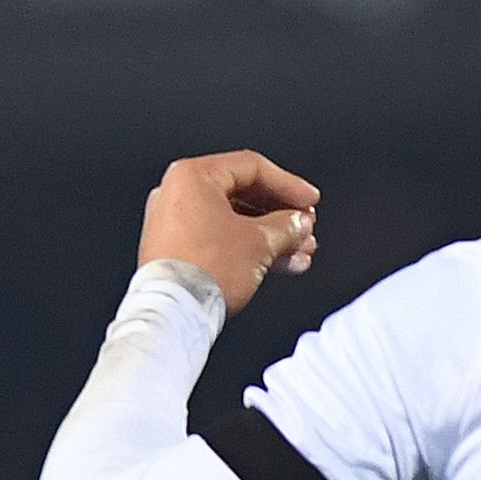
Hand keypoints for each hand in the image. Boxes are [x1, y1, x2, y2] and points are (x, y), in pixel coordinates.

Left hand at [139, 151, 322, 314]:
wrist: (174, 312)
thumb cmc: (204, 270)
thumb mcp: (260, 242)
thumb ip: (287, 225)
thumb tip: (297, 223)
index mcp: (192, 177)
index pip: (251, 167)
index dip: (288, 184)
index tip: (309, 200)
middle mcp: (176, 194)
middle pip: (243, 195)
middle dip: (281, 215)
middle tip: (304, 227)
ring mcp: (172, 223)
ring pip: (233, 221)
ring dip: (269, 236)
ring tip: (297, 250)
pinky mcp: (173, 250)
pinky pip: (218, 240)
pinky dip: (247, 248)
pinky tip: (277, 263)